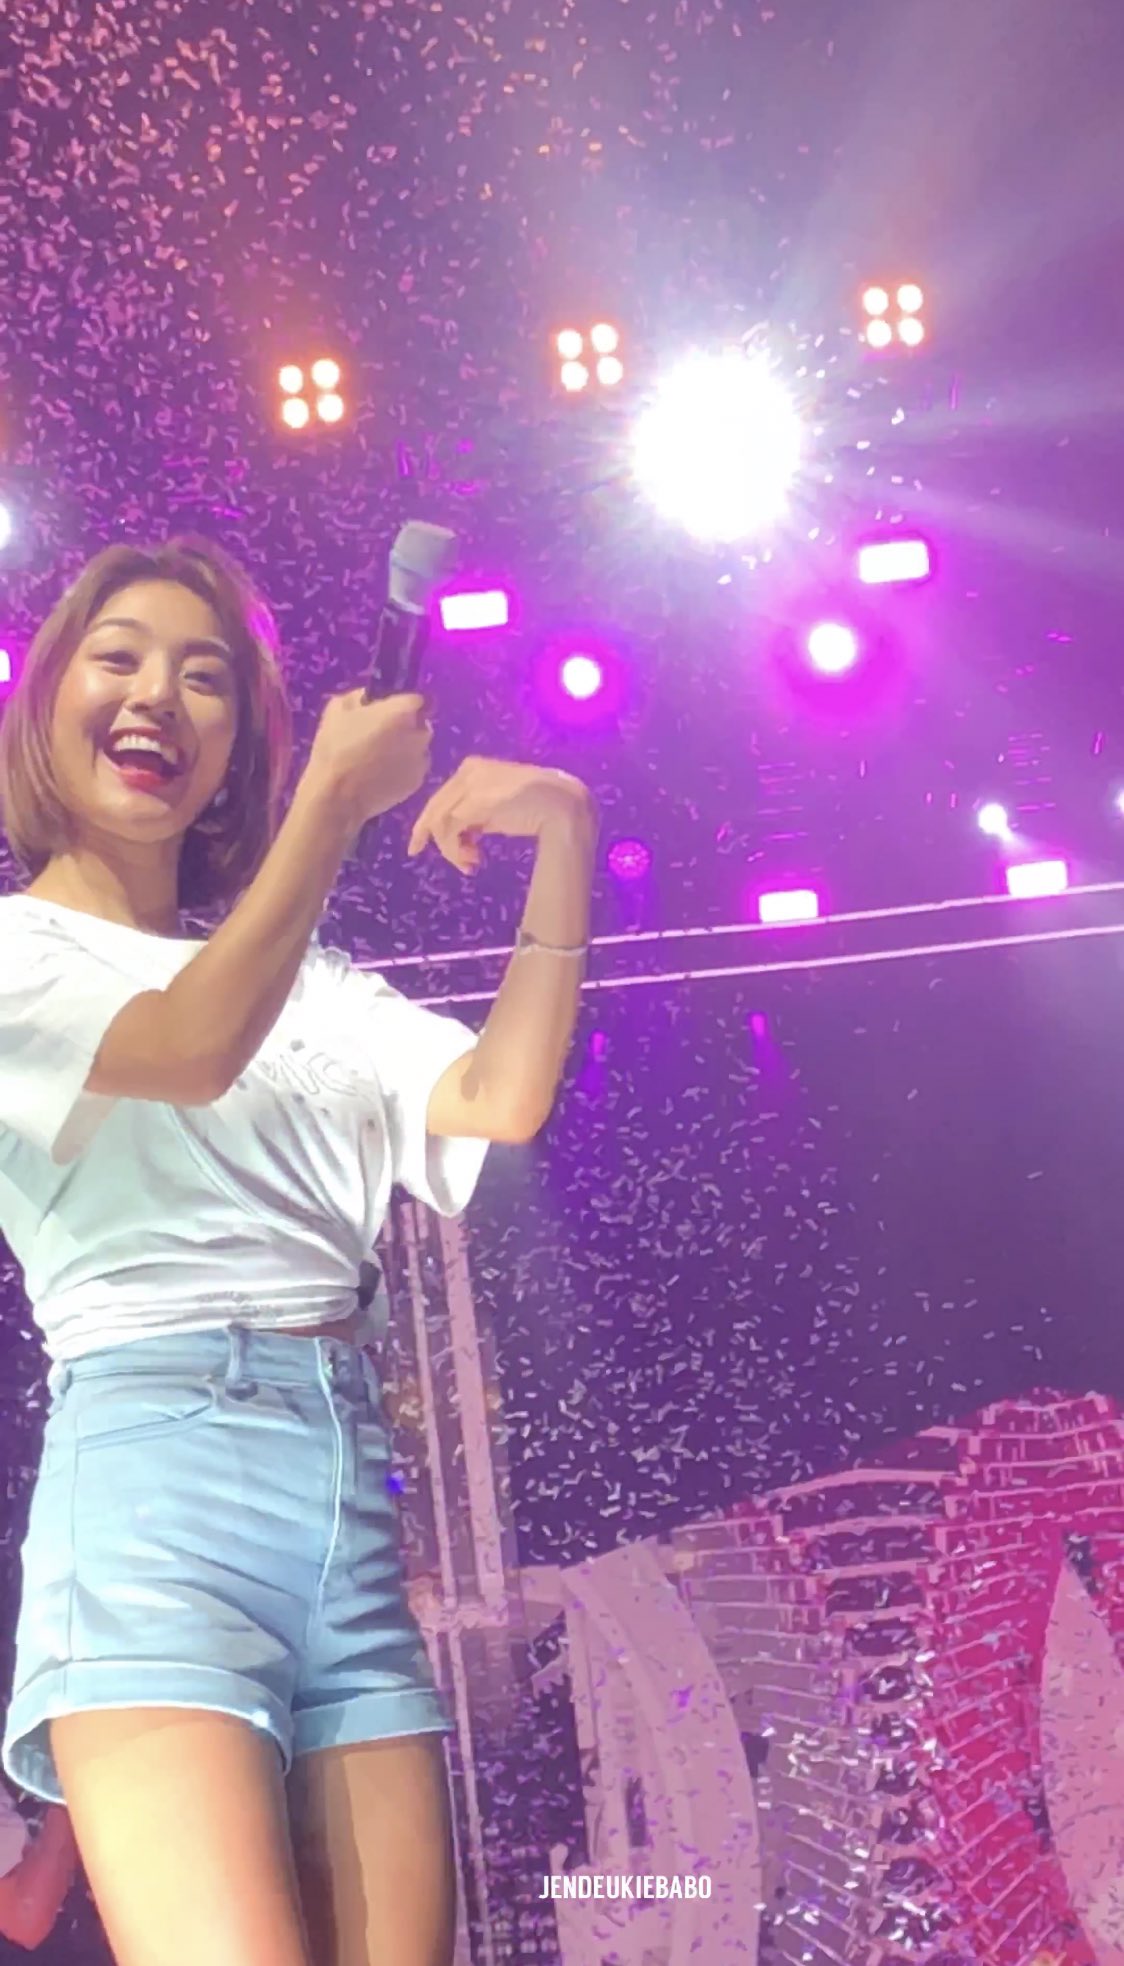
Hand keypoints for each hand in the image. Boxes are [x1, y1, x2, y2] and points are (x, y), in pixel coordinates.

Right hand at [304, 688, 431, 830]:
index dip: (402, 704)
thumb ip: (357, 697)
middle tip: (381, 735)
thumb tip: (366, 696)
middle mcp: (420, 734)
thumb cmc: (336, 748)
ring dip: (405, 749)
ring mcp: (421, 760)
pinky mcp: (417, 783)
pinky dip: (404, 769)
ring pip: (418, 748)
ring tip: (380, 758)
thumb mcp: (336, 710)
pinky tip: (383, 775)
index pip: (418, 699)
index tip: (388, 711)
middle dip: (406, 726)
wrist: (338, 796)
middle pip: (420, 724)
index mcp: (404, 711)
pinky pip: (414, 769)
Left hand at [407, 758, 594, 873]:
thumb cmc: (536, 808)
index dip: (428, 824)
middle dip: (435, 840)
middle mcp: (466, 772)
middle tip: (440, 860)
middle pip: (434, 809)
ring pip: (440, 821)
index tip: (419, 846)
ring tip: (472, 864)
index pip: (441, 798)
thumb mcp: (498, 810)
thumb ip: (477, 817)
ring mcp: (469, 785)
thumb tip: (461, 836)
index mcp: (472, 768)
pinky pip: (449, 829)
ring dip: (451, 850)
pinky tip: (474, 861)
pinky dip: (455, 851)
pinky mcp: (474, 802)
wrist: (561, 805)